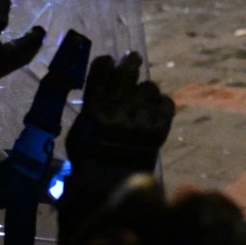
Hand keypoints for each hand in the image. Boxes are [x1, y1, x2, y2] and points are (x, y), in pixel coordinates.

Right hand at [65, 52, 174, 175]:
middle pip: (127, 71)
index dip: (106, 62)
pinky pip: (166, 103)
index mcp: (94, 108)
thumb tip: (102, 85)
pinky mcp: (159, 128)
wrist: (113, 184)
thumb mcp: (79, 130)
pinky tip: (154, 109)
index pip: (100, 71)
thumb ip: (91, 106)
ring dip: (145, 90)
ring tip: (141, 99)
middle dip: (130, 62)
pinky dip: (161, 104)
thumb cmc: (90, 158)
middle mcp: (118, 109)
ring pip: (149, 87)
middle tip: (133, 59)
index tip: (110, 61)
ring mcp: (140, 117)